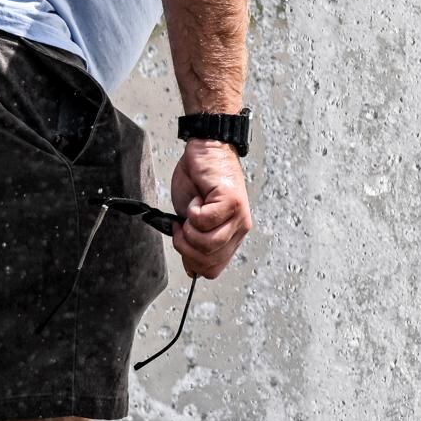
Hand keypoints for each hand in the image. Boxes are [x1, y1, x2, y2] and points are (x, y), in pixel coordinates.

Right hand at [169, 140, 251, 278]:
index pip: (213, 269)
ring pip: (208, 243)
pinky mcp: (232, 201)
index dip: (191, 262)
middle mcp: (239, 228)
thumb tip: (192, 270)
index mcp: (231, 236)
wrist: (205, 150)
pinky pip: (205, 221)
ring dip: (189, 229)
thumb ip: (194, 244)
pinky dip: (192, 211)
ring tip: (190, 212)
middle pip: (209, 260)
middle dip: (185, 246)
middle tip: (181, 226)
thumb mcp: (191, 220)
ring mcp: (239, 216)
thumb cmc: (198, 181)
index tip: (182, 242)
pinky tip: (197, 199)